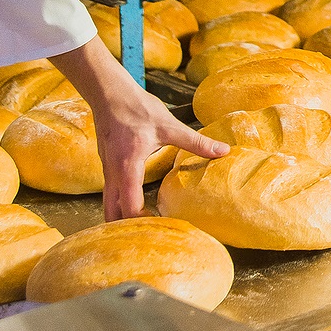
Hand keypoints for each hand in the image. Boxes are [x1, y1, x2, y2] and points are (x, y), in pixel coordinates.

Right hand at [48, 36, 228, 219]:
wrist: (110, 94)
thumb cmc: (138, 109)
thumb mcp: (170, 126)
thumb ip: (196, 141)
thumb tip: (224, 151)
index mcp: (127, 166)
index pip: (129, 205)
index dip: (143, 221)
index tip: (162, 227)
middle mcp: (113, 173)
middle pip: (112, 213)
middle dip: (129, 228)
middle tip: (152, 236)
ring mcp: (106, 171)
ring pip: (108, 205)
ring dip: (122, 219)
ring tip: (146, 228)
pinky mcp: (107, 167)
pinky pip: (109, 194)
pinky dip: (119, 206)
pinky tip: (136, 208)